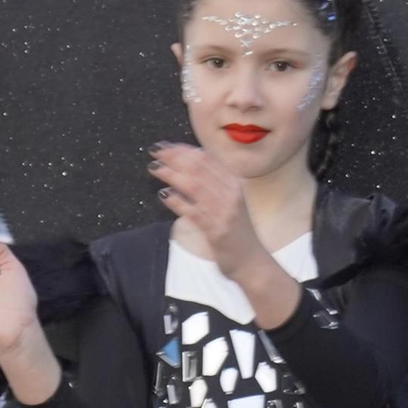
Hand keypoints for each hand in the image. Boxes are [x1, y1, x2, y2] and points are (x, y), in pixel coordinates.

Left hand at [149, 142, 261, 277]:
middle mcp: (230, 194)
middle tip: (155, 151)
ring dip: (172, 174)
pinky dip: (177, 201)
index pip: (207, 159)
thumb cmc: (238, 232)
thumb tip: (188, 167)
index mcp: (234, 183)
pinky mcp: (216, 230)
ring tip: (155, 168)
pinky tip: (164, 195)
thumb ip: (214, 185)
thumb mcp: (230, 202)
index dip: (184, 149)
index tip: (166, 145)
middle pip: (199, 168)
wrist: (252, 262)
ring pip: (194, 186)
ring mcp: (223, 212)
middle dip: (174, 157)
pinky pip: (193, 211)